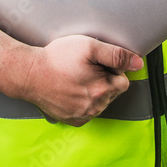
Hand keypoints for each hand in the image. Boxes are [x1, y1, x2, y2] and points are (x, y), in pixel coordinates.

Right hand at [19, 34, 142, 126]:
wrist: (29, 73)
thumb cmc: (58, 58)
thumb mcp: (90, 47)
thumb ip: (117, 55)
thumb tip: (138, 63)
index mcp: (102, 90)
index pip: (123, 82)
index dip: (112, 70)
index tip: (98, 64)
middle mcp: (94, 107)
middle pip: (112, 93)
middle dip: (105, 80)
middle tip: (85, 69)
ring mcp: (82, 115)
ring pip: (101, 103)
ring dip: (95, 92)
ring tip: (77, 78)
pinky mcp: (71, 120)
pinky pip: (88, 112)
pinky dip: (84, 102)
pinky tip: (72, 90)